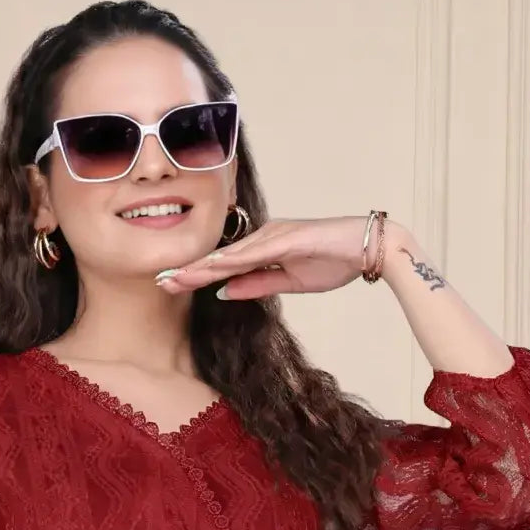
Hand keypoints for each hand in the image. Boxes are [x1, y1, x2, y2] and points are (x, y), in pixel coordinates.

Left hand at [156, 215, 408, 299]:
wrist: (370, 247)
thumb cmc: (335, 260)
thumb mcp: (289, 283)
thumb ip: (256, 285)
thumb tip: (222, 293)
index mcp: (263, 249)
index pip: (223, 266)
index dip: (196, 275)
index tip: (171, 285)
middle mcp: (263, 238)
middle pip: (219, 257)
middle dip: (189, 270)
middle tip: (159, 281)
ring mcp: (274, 236)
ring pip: (230, 255)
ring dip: (202, 267)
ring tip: (176, 278)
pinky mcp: (287, 238)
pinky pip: (254, 253)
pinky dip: (231, 261)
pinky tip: (212, 268)